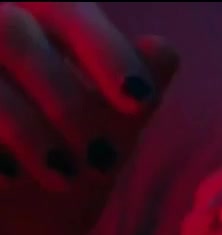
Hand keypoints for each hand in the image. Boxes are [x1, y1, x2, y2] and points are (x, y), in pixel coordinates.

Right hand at [0, 2, 178, 234]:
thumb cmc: (57, 185)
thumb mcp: (105, 145)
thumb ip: (132, 97)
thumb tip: (163, 49)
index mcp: (33, 32)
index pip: (67, 10)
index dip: (105, 49)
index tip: (140, 103)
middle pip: (10, 29)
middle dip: (65, 98)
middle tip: (101, 160)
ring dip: (26, 126)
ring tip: (63, 178)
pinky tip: (10, 183)